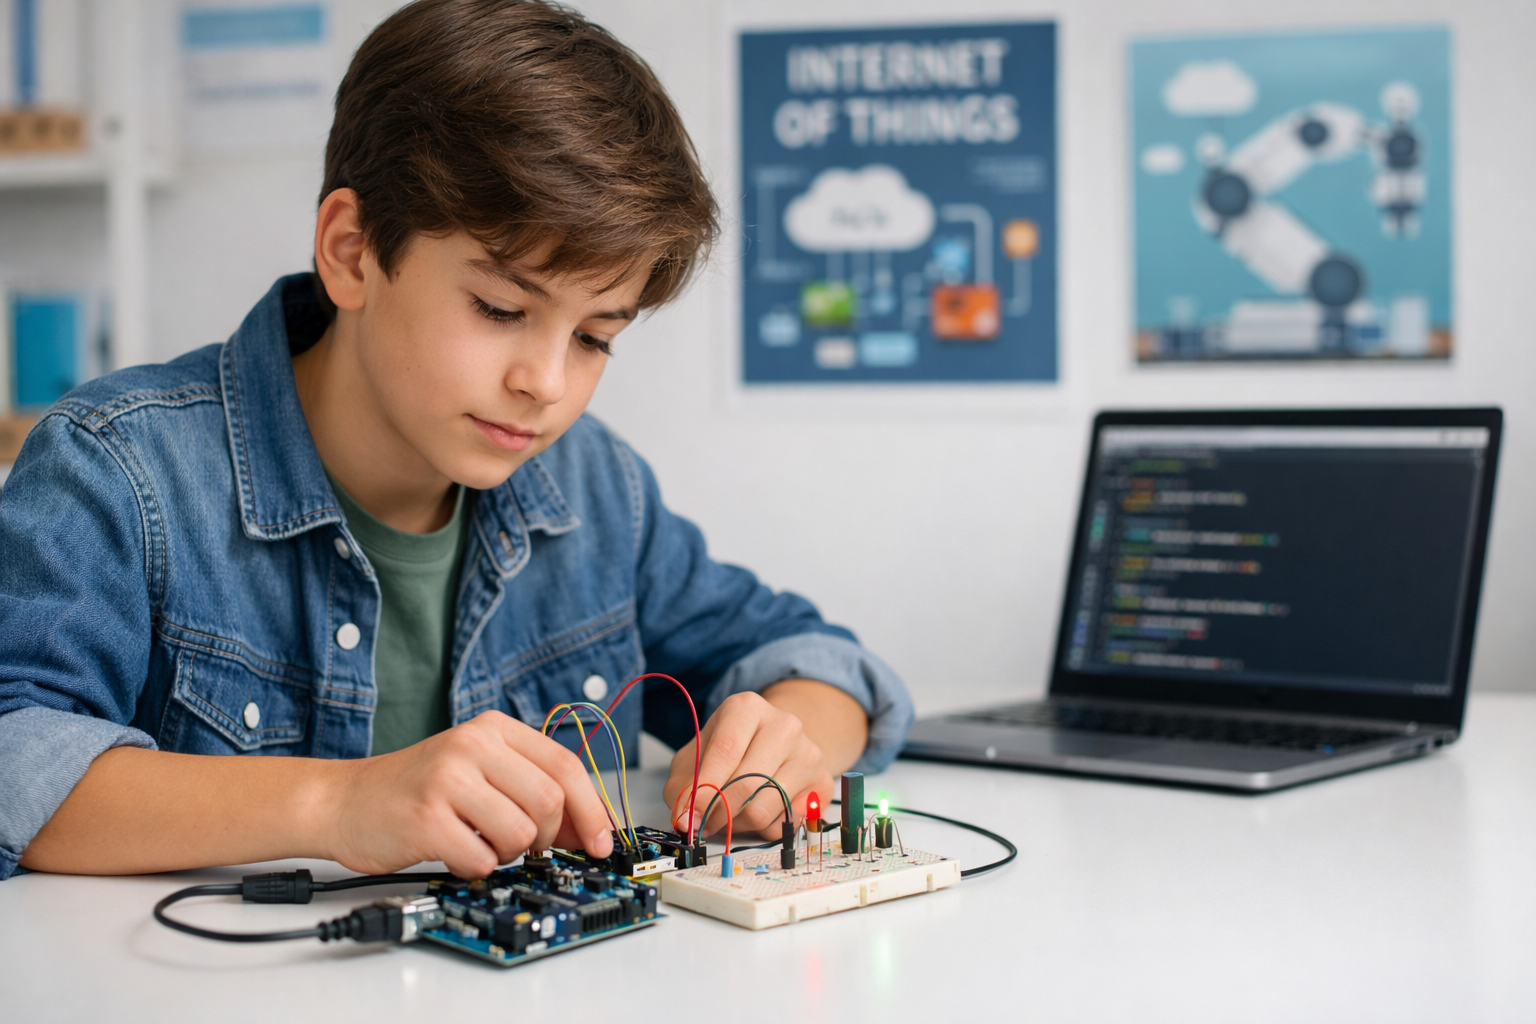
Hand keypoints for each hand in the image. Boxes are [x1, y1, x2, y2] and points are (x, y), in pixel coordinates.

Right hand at [325, 710, 613, 877]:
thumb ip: (529, 787)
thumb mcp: (477, 769)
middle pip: (549, 801)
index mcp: (493, 728)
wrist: (342, 800)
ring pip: (521, 832)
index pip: (565, 765)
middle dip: (548, 837)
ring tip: (480, 841)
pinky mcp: (426, 817)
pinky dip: (478, 867)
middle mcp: (472, 745)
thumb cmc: (415, 789)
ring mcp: (448, 778)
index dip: (592, 809)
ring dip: (509, 853)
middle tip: (527, 847)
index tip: (603, 842)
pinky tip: (456, 852)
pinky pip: (483, 858)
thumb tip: (588, 829)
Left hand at [662, 682, 866, 841]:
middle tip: (705, 821)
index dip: (704, 789)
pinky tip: (760, 810)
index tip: (689, 815)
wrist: (774, 742)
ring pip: (764, 808)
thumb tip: (685, 820)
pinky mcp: (822, 781)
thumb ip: (683, 786)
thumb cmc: (727, 750)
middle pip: (747, 783)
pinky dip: (764, 827)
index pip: (726, 751)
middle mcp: (784, 724)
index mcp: (747, 708)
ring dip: (739, 822)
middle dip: (718, 812)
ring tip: (733, 811)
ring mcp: (808, 752)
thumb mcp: (695, 757)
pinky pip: (785, 822)